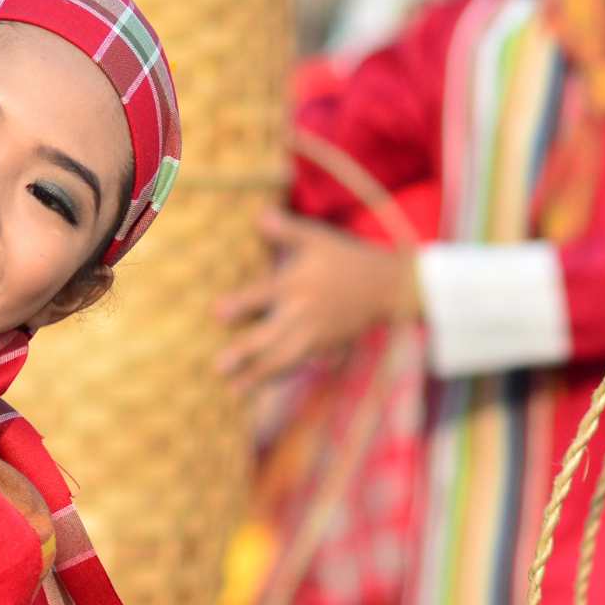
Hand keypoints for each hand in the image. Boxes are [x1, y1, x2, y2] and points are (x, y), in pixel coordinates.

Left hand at [214, 209, 417, 390]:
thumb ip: (286, 230)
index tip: (216, 314)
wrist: (387, 287)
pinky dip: (281, 377)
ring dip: (259, 375)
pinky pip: (300, 365)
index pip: (264, 295)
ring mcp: (315, 334)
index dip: (242, 304)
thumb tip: (260, 214)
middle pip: (271, 336)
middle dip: (246, 352)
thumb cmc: (344, 259)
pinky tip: (260, 388)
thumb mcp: (317, 239)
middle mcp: (303, 313)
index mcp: (296, 284)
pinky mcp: (325, 347)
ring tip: (234, 390)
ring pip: (284, 358)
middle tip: (219, 366)